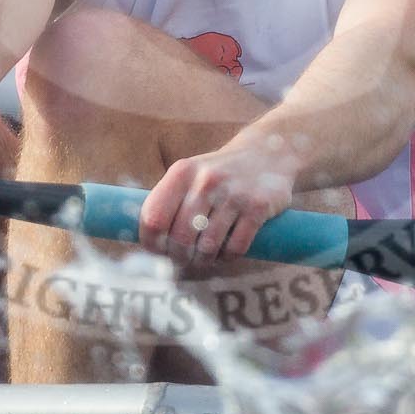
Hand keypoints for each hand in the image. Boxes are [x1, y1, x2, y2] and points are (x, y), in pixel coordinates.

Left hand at [139, 137, 298, 266]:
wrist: (267, 153)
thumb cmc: (218, 175)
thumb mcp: (189, 175)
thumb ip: (167, 202)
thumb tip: (147, 243)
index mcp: (182, 172)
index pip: (153, 218)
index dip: (152, 243)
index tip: (158, 252)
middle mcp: (206, 181)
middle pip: (180, 237)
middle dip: (180, 257)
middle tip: (184, 260)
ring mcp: (234, 193)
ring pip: (208, 246)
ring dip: (204, 260)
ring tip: (204, 258)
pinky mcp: (258, 207)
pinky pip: (236, 247)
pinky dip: (228, 257)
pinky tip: (226, 252)